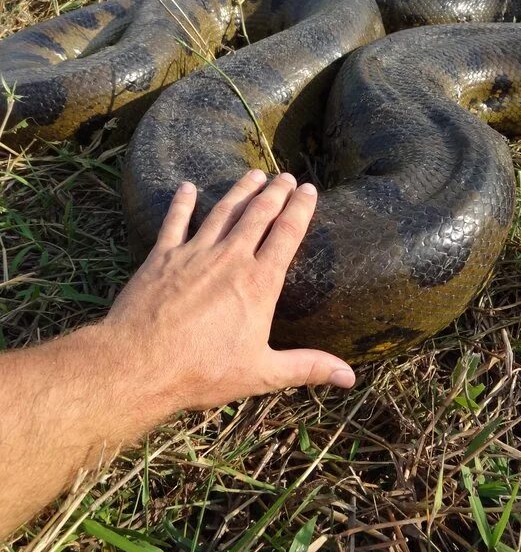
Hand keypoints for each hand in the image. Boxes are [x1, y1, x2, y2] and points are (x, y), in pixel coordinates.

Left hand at [105, 171, 355, 410]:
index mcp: (259, 283)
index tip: (309, 189)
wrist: (140, 364)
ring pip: (223, 212)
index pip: (287, 234)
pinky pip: (175, 221)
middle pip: (258, 214)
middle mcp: (230, 259)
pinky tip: (187, 188)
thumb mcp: (262, 373)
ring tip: (253, 175)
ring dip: (240, 191)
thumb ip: (306, 367)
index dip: (300, 208)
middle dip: (275, 192)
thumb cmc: (203, 371)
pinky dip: (182, 203)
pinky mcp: (163, 257)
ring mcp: (194, 253)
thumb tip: (349, 376)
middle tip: (285, 177)